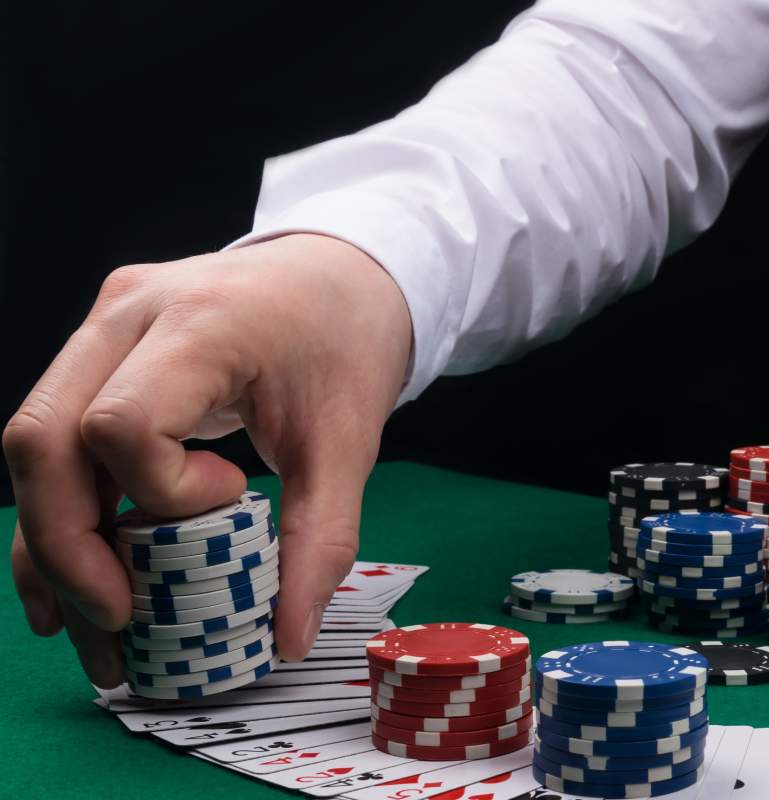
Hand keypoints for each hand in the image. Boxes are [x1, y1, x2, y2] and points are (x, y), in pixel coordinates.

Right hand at [4, 234, 410, 686]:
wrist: (343, 272)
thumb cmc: (347, 343)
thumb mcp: (349, 441)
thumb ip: (320, 538)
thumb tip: (288, 640)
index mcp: (198, 322)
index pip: (120, 423)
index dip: (161, 490)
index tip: (232, 497)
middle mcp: (128, 314)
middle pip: (42, 439)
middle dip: (67, 547)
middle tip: (117, 625)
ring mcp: (103, 325)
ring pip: (33, 444)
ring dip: (53, 543)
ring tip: (92, 631)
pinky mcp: (100, 349)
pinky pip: (58, 435)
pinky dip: (65, 509)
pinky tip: (76, 579)